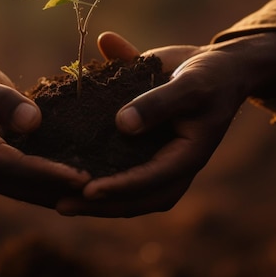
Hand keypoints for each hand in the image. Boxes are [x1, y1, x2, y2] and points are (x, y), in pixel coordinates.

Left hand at [56, 31, 275, 216]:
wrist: (216, 70)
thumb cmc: (209, 76)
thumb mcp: (190, 85)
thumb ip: (159, 102)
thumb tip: (122, 124)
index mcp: (188, 156)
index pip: (153, 180)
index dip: (121, 187)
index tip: (88, 190)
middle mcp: (172, 166)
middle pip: (137, 198)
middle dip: (101, 205)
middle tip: (62, 205)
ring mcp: (158, 161)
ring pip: (128, 192)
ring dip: (95, 200)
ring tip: (59, 201)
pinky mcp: (144, 151)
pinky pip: (121, 171)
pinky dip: (98, 177)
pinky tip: (65, 176)